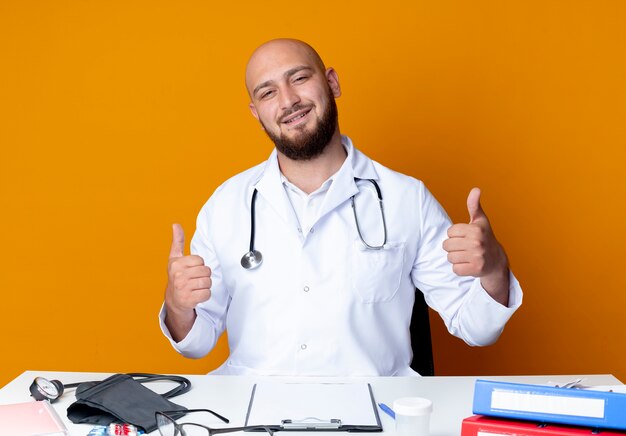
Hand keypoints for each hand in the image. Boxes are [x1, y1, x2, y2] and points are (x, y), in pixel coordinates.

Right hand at [164, 224, 211, 339]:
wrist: (173, 300)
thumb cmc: (177, 276)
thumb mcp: (175, 258)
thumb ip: (177, 241)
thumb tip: (175, 224)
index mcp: (176, 264)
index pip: (200, 260)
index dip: (198, 265)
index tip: (190, 270)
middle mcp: (178, 275)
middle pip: (206, 271)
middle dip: (203, 276)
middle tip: (194, 280)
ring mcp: (182, 288)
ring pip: (208, 282)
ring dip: (205, 286)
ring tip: (195, 287)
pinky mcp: (188, 300)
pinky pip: (207, 294)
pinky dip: (205, 295)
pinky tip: (196, 295)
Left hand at [443, 188, 509, 303]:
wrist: (496, 260)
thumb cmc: (485, 237)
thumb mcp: (480, 220)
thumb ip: (474, 205)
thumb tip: (476, 189)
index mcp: (476, 229)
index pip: (450, 232)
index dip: (455, 235)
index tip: (466, 236)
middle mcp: (477, 242)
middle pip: (447, 245)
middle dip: (453, 247)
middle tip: (465, 247)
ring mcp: (477, 256)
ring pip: (450, 257)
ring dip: (456, 258)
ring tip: (466, 255)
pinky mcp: (476, 269)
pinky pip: (455, 269)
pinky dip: (459, 268)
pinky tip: (468, 264)